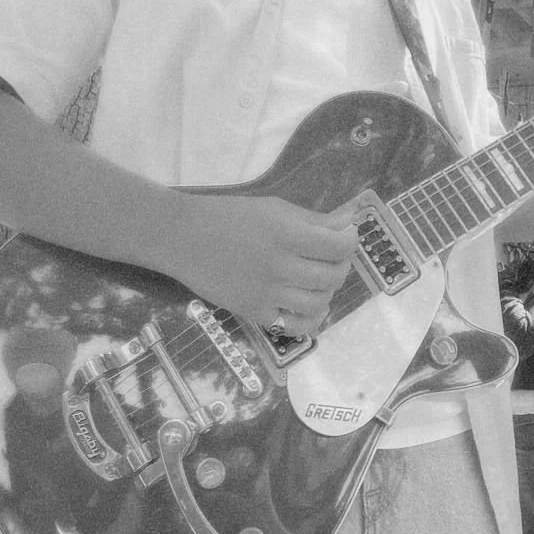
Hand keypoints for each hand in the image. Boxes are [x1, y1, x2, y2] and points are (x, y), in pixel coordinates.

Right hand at [175, 192, 358, 337]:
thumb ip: (312, 219)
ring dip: (328, 291)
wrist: (184, 238)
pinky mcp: (255, 313)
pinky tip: (310, 306)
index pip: (338, 246)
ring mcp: (267, 294)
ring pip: (319, 303)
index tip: (346, 237)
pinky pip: (295, 326)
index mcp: (286, 234)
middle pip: (332, 276)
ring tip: (319, 279)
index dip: (350, 242)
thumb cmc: (228, 215)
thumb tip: (347, 224)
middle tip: (333, 258)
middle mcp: (280, 266)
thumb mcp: (273, 208)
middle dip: (341, 265)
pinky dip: (311, 319)